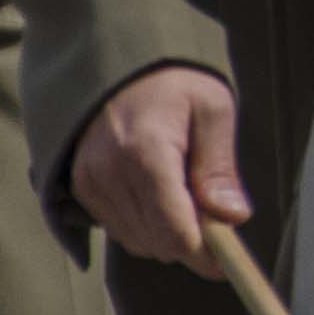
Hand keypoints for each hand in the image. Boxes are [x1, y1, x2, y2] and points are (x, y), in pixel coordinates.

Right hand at [72, 64, 247, 265]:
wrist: (114, 57)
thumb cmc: (172, 79)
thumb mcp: (211, 108)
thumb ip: (219, 167)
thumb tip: (233, 217)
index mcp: (146, 151)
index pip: (176, 233)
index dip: (208, 254)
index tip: (230, 257)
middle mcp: (109, 173)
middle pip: (158, 245)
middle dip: (192, 241)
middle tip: (213, 213)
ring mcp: (89, 182)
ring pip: (138, 243)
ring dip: (167, 234)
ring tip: (184, 192)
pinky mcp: (80, 187)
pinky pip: (119, 230)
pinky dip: (144, 224)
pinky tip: (157, 192)